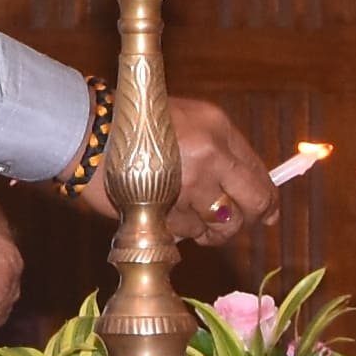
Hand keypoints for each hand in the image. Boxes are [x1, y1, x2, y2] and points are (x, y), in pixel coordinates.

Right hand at [117, 96, 282, 245]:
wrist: (87, 133)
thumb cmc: (138, 127)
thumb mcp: (189, 122)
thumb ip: (222, 154)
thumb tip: (257, 197)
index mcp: (218, 129)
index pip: (259, 173)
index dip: (267, 200)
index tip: (268, 214)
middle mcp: (210, 156)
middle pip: (252, 203)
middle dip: (248, 219)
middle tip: (233, 224)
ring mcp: (188, 185)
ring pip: (221, 225)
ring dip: (210, 229)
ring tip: (191, 218)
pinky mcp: (165, 210)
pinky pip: (189, 233)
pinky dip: (181, 230)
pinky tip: (165, 212)